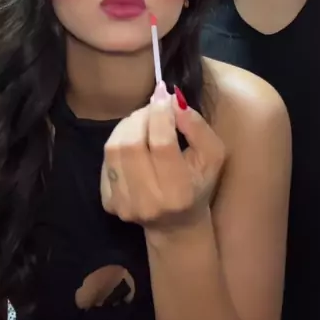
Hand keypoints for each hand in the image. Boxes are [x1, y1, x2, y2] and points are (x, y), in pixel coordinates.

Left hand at [100, 83, 224, 232]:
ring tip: (143, 121)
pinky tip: (133, 143)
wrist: (176, 225)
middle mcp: (148, 201)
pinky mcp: (108, 203)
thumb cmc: (199, 184)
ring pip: (114, 148)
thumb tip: (174, 102)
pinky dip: (118, 142)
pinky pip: (106, 160)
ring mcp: (124, 204)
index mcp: (179, 192)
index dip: (161, 114)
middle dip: (141, 116)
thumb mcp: (213, 156)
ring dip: (128, 125)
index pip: (162, 144)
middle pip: (132, 144)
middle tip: (153, 107)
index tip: (165, 95)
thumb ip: (198, 128)